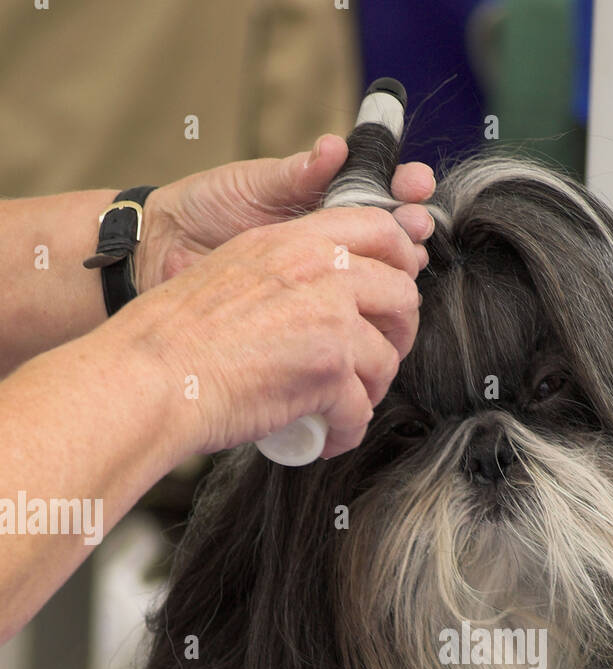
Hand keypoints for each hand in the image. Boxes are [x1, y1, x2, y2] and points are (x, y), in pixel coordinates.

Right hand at [118, 204, 424, 457]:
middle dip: (398, 335)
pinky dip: (346, 432)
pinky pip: (361, 410)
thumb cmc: (179, 337)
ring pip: (386, 360)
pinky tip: (326, 438)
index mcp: (295, 240)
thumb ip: (288, 272)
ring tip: (342, 408)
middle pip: (402, 295)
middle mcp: (319, 270)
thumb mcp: (236, 272)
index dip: (402, 264)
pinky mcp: (329, 370)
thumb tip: (332, 298)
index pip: (380, 229)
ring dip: (370, 391)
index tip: (393, 299)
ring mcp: (329, 318)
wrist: (153, 377)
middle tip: (375, 363)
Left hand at [135, 135, 435, 291]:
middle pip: (393, 238)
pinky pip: (349, 316)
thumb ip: (298, 173)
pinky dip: (368, 312)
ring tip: (407, 261)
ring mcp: (327, 279)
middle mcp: (335, 240)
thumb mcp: (254, 183)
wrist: (166, 252)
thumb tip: (335, 150)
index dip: (406, 187)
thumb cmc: (206, 209)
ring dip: (400, 269)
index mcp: (328, 200)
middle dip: (413, 228)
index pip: (381, 192)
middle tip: (416, 226)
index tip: (415, 185)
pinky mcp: (314, 315)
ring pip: (381, 278)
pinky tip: (378, 303)